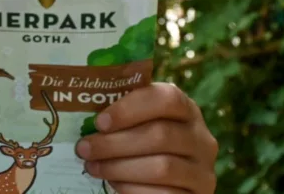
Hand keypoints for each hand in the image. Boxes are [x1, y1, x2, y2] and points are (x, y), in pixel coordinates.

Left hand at [77, 82, 217, 192]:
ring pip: (162, 167)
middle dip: (114, 143)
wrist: (165, 183)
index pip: (167, 99)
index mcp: (186, 110)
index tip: (99, 122)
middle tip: (84, 148)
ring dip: (119, 167)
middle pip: (160, 135)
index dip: (131, 108)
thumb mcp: (136, 124)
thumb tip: (80, 102)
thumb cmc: (141, 145)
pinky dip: (133, 189)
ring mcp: (203, 170)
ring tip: (93, 167)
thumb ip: (121, 113)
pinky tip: (114, 185)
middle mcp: (201, 138)